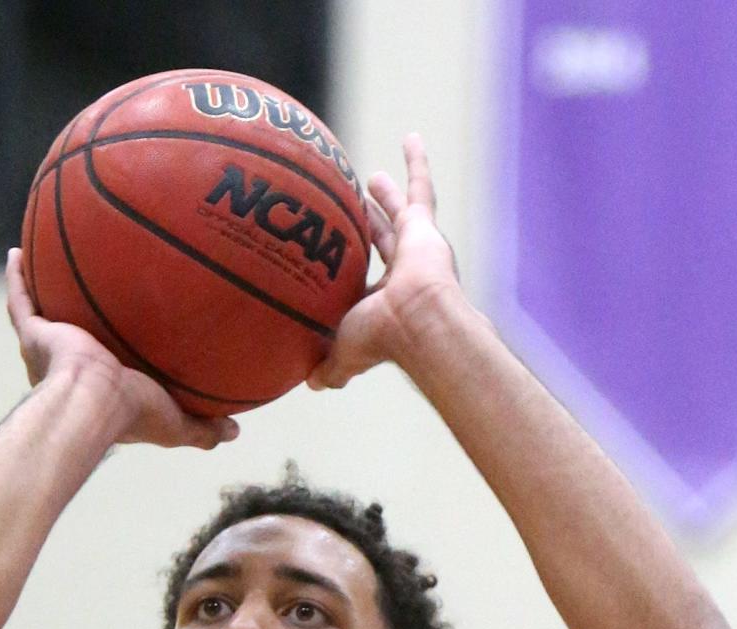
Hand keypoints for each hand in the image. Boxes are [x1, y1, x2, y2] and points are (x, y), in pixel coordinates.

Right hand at [5, 250, 237, 449]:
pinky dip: (16, 277)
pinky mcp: (35, 334)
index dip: (112, 357)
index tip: (121, 339)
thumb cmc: (133, 414)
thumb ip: (203, 427)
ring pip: (43, 314)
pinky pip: (21, 299)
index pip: (105, 371)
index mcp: (99, 391)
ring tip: (42, 263)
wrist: (93, 402)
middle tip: (83, 295)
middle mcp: (68, 370)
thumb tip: (235, 431)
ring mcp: (49, 349)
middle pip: (71, 337)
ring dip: (41, 292)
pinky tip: (16, 250)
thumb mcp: (177, 423)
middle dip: (72, 321)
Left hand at [307, 135, 462, 391]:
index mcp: (384, 300)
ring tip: (373, 178)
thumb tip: (310, 383)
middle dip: (371, 228)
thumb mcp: (344, 352)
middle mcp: (402, 273)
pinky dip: (417, 162)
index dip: (352, 275)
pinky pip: (421, 185)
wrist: (418, 323)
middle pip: (381, 243)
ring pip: (399, 214)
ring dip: (387, 197)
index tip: (339, 263)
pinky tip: (411, 137)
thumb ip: (329, 365)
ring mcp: (416, 248)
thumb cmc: (382, 340)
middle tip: (357, 210)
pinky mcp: (425, 228)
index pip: (364, 283)